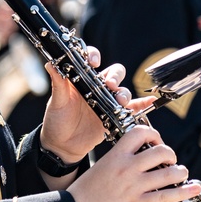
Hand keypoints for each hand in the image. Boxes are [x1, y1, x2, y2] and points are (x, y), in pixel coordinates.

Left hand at [39, 47, 153, 162]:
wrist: (62, 145)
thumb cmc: (56, 121)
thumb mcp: (56, 101)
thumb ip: (57, 83)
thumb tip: (50, 63)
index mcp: (81, 79)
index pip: (90, 60)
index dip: (94, 55)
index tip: (94, 61)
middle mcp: (96, 87)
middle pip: (113, 73)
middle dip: (115, 76)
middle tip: (110, 84)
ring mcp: (106, 101)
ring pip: (122, 90)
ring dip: (124, 93)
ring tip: (119, 102)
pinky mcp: (114, 115)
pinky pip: (132, 108)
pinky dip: (143, 104)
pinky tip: (150, 102)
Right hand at [66, 126, 199, 201]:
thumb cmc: (85, 192)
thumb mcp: (101, 167)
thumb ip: (120, 160)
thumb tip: (141, 158)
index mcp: (115, 155)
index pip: (140, 132)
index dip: (154, 134)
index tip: (156, 142)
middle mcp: (126, 167)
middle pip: (161, 151)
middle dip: (170, 154)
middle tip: (169, 161)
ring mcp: (134, 186)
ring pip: (169, 173)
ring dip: (180, 172)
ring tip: (180, 174)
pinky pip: (167, 196)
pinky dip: (184, 192)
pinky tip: (193, 189)